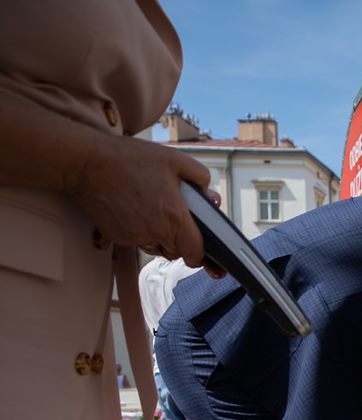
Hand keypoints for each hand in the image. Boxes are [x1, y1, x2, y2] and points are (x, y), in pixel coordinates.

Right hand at [71, 131, 211, 266]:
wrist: (87, 162)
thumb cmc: (130, 159)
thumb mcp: (175, 159)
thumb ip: (200, 177)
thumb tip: (210, 196)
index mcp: (175, 218)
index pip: (196, 254)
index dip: (200, 253)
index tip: (199, 246)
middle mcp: (156, 233)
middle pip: (176, 253)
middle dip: (179, 241)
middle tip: (173, 218)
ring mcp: (135, 237)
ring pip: (156, 249)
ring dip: (160, 238)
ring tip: (152, 211)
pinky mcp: (117, 237)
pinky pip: (136, 243)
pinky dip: (140, 233)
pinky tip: (134, 211)